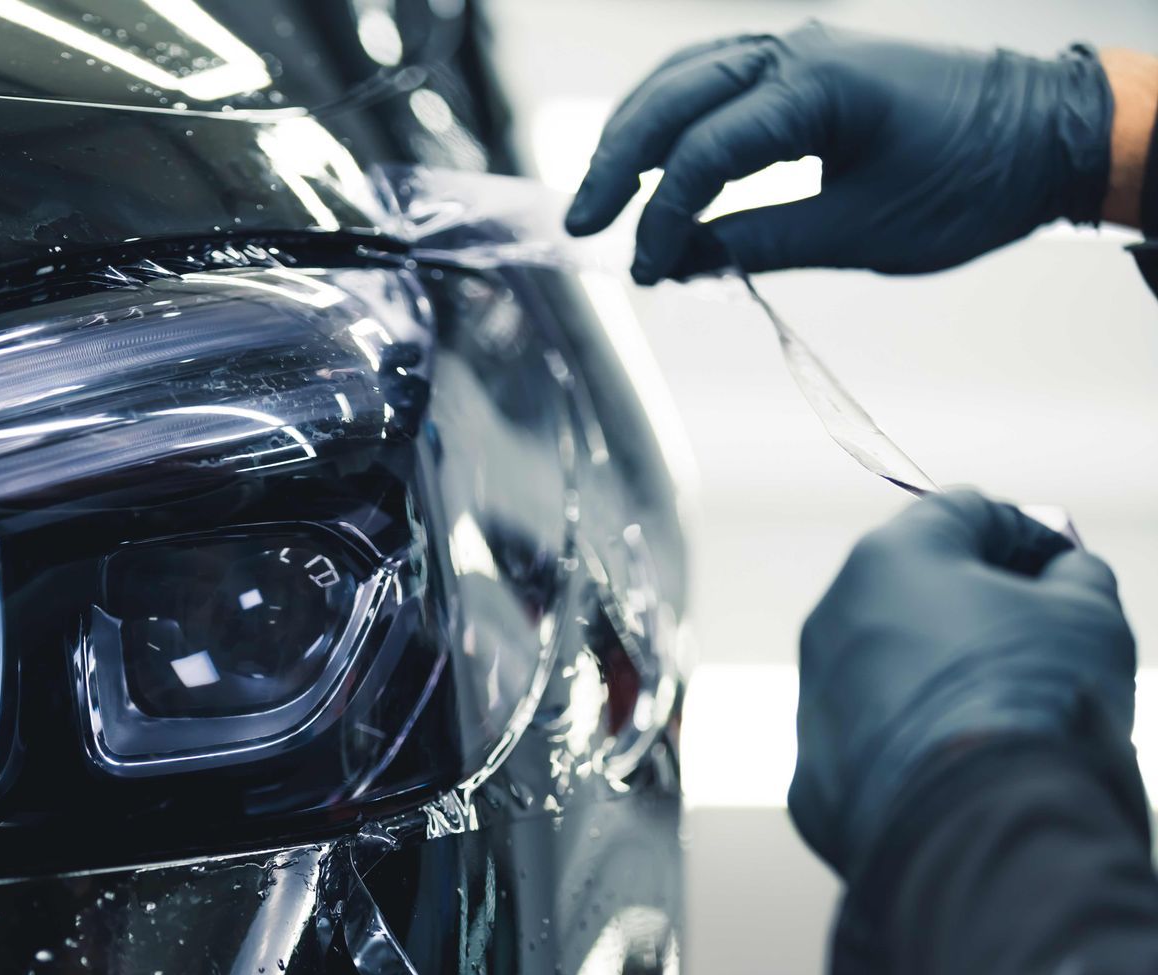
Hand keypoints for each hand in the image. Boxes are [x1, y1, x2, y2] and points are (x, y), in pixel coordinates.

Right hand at [565, 23, 1114, 282]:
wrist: (1044, 135)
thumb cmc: (967, 184)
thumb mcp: (860, 233)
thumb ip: (759, 244)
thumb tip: (680, 261)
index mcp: (815, 88)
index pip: (703, 154)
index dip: (663, 219)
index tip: (647, 275)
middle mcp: (795, 51)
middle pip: (672, 99)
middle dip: (618, 164)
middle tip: (580, 225)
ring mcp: (795, 49)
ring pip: (681, 79)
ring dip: (633, 135)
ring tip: (601, 195)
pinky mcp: (799, 64)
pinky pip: (711, 79)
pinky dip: (670, 119)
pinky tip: (649, 160)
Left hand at [790, 491, 1136, 876]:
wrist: (984, 824)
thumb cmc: (1038, 702)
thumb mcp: (1090, 615)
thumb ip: (1074, 575)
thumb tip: (1062, 574)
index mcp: (890, 560)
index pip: (960, 513)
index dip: (1023, 532)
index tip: (1062, 566)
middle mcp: (831, 620)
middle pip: (912, 592)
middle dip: (977, 607)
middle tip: (1041, 640)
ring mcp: (813, 700)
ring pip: (885, 670)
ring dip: (940, 677)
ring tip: (1006, 714)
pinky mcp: (810, 775)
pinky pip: (870, 744)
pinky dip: (912, 746)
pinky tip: (962, 769)